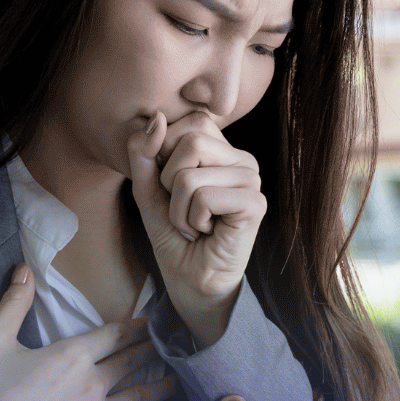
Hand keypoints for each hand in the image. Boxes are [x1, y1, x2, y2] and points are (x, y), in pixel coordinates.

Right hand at [0, 263, 178, 400]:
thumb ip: (14, 303)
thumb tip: (23, 268)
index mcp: (73, 355)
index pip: (116, 334)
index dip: (139, 324)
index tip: (157, 318)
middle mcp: (93, 383)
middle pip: (134, 361)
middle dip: (156, 349)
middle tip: (179, 342)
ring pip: (141, 397)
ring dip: (165, 387)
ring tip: (183, 380)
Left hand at [126, 111, 266, 346]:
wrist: (191, 282)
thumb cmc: (175, 237)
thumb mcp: (149, 190)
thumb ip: (145, 153)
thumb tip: (156, 118)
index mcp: (223, 150)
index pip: (189, 122)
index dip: (165, 155)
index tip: (173, 191)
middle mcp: (242, 159)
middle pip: (190, 140)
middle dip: (169, 182)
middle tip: (183, 209)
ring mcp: (252, 180)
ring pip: (190, 174)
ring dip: (178, 209)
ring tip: (194, 225)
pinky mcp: (254, 203)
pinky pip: (203, 197)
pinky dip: (192, 220)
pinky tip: (206, 233)